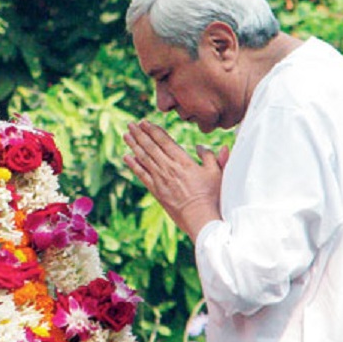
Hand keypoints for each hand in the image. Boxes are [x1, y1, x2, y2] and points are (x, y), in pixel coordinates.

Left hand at [123, 120, 225, 240]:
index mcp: (183, 161)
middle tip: (130, 124)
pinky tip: (127, 157)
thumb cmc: (211, 196)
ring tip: (126, 135)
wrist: (201, 219)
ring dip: (134, 145)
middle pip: (151, 147)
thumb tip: (201, 146)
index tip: (145, 122)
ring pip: (144, 158)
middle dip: (140, 134)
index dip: (153, 130)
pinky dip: (133, 165)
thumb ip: (211, 157)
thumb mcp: (217, 173)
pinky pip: (142, 175)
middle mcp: (169, 168)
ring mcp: (161, 180)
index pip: (164, 141)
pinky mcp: (156, 191)